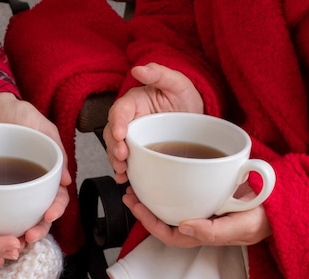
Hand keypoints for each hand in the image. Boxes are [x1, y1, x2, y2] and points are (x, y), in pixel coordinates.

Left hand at [0, 92, 71, 242]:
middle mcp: (28, 186)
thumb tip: (68, 181)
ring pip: (15, 218)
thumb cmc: (17, 114)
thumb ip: (54, 148)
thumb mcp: (40, 126)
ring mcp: (6, 189)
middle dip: (37, 230)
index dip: (55, 210)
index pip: (56, 198)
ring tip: (10, 244)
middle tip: (28, 237)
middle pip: (37, 215)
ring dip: (14, 234)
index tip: (48, 216)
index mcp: (45, 175)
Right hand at [103, 62, 203, 183]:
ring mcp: (133, 137)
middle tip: (121, 157)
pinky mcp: (138, 151)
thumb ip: (158, 73)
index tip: (120, 134)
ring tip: (122, 171)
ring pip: (116, 149)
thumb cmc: (183, 96)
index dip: (117, 123)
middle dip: (114, 147)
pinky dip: (125, 172)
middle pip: (113, 133)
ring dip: (116, 161)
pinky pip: (127, 162)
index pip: (120, 111)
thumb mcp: (176, 82)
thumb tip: (139, 69)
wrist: (195, 116)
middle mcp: (129, 120)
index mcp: (134, 102)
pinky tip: (126, 180)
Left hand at [122, 185, 271, 247]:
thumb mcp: (243, 226)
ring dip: (153, 198)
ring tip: (138, 184)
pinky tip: (162, 173)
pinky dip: (170, 186)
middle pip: (165, 221)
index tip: (136, 205)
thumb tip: (183, 227)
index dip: (149, 222)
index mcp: (205, 234)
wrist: (285, 203)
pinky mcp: (209, 195)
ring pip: (172, 208)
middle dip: (145, 209)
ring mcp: (204, 210)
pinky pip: (184, 194)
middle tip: (129, 192)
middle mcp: (200, 224)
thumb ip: (215, 231)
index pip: (169, 234)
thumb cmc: (265, 218)